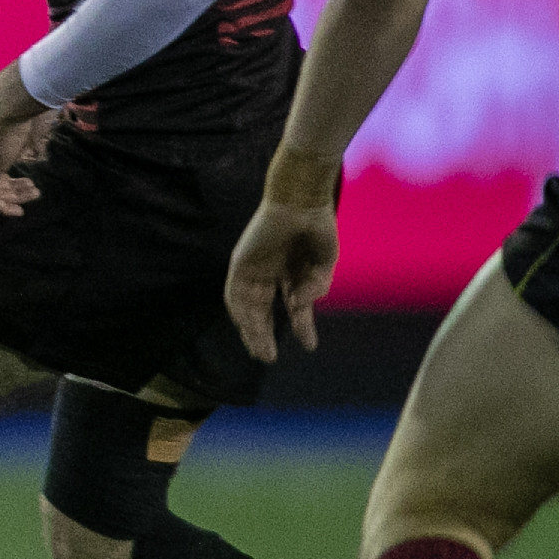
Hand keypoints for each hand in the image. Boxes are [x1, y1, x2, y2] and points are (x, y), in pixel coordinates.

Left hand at [0, 61, 58, 214]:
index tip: (25, 177)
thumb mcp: (16, 125)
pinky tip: (19, 210)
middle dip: (12, 185)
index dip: (5, 173)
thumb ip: (18, 142)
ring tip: (34, 192)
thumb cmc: (18, 108)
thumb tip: (34, 151)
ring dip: (14, 196)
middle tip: (32, 187)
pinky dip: (5, 207)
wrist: (9, 103)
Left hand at [225, 196, 338, 362]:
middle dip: (264, 336)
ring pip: (247, 308)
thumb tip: (298, 306)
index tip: (310, 346)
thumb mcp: (323, 264)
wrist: (302, 200)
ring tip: (260, 351)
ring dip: (251, 330)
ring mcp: (253, 270)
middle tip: (268, 358)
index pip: (292, 308)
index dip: (302, 327)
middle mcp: (269, 275)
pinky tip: (245, 327)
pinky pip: (234, 292)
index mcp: (290, 274)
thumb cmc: (316, 227)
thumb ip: (315, 287)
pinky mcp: (241, 263)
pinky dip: (239, 311)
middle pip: (262, 313)